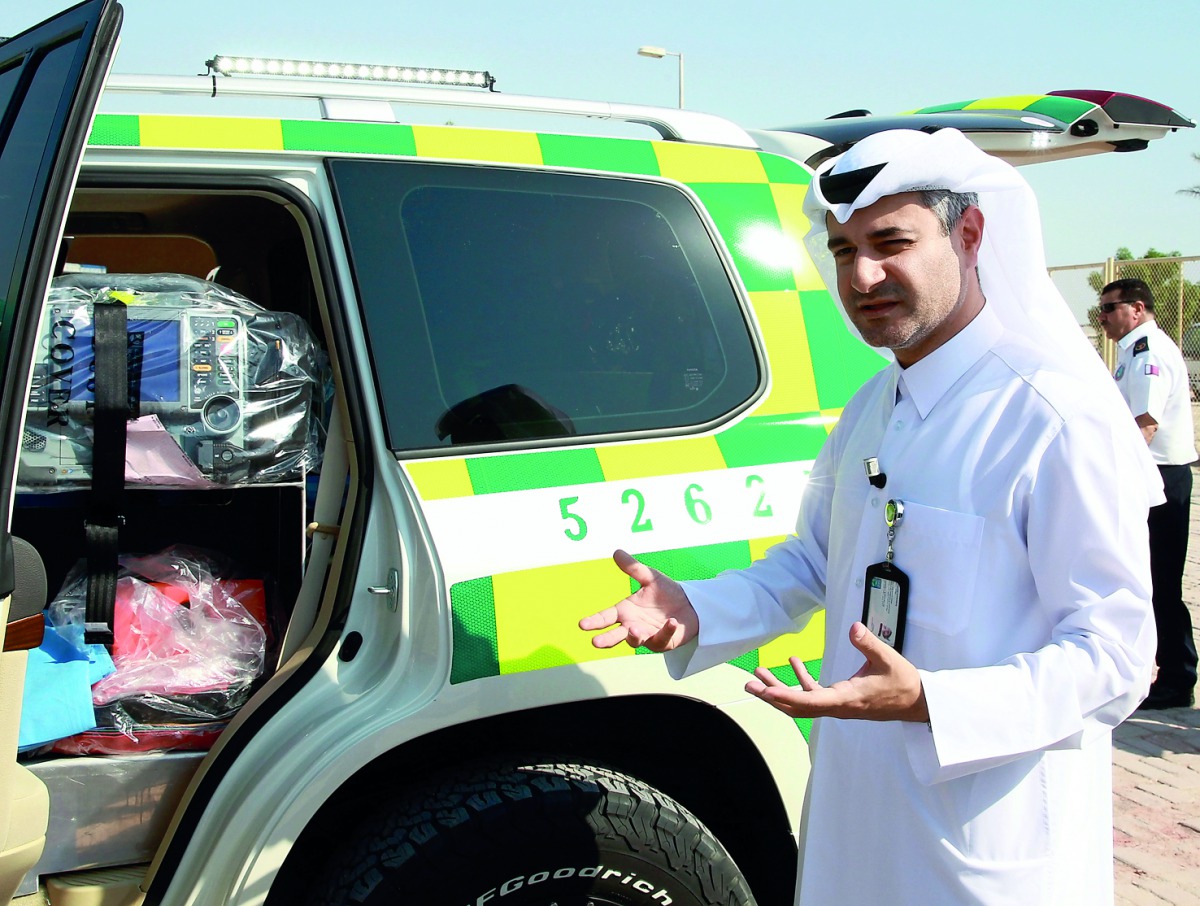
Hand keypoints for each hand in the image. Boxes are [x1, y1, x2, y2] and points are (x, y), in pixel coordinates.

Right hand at [578, 550, 698, 651]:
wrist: (689, 604)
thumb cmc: (666, 592)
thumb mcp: (650, 577)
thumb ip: (634, 568)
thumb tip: (617, 552)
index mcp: (625, 611)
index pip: (605, 617)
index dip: (594, 621)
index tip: (582, 624)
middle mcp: (632, 625)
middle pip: (615, 635)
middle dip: (606, 639)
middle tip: (596, 642)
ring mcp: (646, 636)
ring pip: (636, 641)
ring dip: (634, 637)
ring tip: (634, 630)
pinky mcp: (662, 642)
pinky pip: (662, 638)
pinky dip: (666, 631)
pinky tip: (672, 622)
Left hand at [745, 622, 928, 722]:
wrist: (916, 702)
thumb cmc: (903, 683)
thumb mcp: (888, 659)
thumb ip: (869, 643)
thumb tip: (854, 627)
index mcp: (846, 699)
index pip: (810, 702)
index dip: (787, 696)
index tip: (767, 691)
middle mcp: (837, 706)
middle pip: (797, 706)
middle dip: (772, 695)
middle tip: (750, 683)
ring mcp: (837, 704)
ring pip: (802, 701)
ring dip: (779, 688)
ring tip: (759, 673)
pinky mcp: (840, 699)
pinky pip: (814, 694)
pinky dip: (800, 680)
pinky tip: (793, 663)